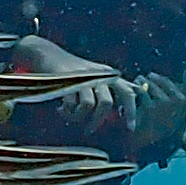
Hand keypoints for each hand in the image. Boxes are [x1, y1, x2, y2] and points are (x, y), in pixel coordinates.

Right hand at [0, 37, 132, 138]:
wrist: (48, 54)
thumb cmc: (75, 70)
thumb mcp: (98, 74)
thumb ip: (115, 84)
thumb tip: (137, 92)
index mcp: (108, 75)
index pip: (126, 93)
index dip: (131, 112)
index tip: (131, 128)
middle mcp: (98, 75)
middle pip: (106, 104)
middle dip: (97, 121)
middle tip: (89, 129)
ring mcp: (82, 77)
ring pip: (88, 105)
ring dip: (78, 117)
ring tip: (71, 117)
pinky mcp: (66, 80)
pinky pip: (71, 104)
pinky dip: (66, 112)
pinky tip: (61, 110)